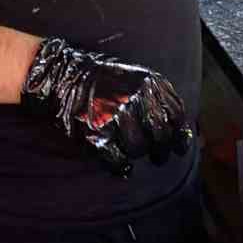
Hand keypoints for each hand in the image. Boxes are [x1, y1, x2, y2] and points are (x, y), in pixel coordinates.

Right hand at [21, 39, 192, 175]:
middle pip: (160, 136)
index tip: (179, 147)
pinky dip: (121, 167)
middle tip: (158, 158)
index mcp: (150, 84)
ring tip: (131, 151)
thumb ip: (158, 97)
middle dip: (161, 151)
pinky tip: (121, 165)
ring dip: (137, 154)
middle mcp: (136, 99)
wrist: (61, 75)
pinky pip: (117, 160)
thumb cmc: (101, 79)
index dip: (179, 135)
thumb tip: (181, 129)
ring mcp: (115, 116)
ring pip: (139, 149)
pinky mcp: (96, 134)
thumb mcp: (136, 76)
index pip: (176, 115)